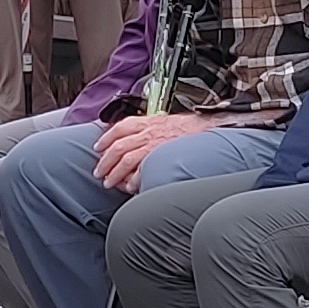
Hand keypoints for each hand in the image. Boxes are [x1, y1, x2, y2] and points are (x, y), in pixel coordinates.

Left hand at [91, 111, 223, 191]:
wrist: (210, 127)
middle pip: (118, 146)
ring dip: (114, 172)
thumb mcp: (166, 120)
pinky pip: (143, 170)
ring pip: (126, 159)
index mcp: (149, 121)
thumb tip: (138, 134)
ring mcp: (155, 145)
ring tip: (108, 182)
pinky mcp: (163, 157)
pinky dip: (134, 180)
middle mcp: (149, 132)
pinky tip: (129, 187)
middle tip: (98, 172)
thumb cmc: (190, 127)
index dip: (106, 137)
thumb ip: (151, 126)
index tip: (98, 147)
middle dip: (105, 160)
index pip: (120, 127)